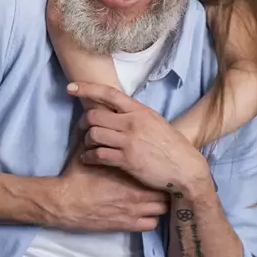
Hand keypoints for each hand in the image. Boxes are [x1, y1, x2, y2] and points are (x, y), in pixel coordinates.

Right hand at [52, 141, 168, 231]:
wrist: (65, 202)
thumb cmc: (76, 177)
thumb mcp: (88, 153)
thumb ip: (100, 141)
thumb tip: (101, 124)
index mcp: (130, 172)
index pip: (157, 170)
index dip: (158, 170)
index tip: (155, 167)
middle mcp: (137, 193)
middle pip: (165, 191)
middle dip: (163, 187)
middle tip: (156, 183)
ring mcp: (134, 211)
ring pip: (163, 209)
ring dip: (159, 204)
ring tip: (152, 199)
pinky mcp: (127, 225)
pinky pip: (152, 224)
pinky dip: (151, 219)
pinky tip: (144, 213)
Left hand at [69, 82, 211, 194]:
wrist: (186, 169)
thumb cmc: (171, 146)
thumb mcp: (155, 122)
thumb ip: (135, 115)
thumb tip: (117, 110)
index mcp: (140, 110)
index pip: (109, 93)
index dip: (87, 88)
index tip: (70, 88)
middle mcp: (133, 123)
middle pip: (94, 116)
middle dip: (83, 122)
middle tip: (82, 128)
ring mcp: (129, 142)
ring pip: (93, 135)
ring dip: (86, 141)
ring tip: (87, 145)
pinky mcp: (127, 160)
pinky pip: (98, 155)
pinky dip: (88, 157)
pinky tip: (88, 159)